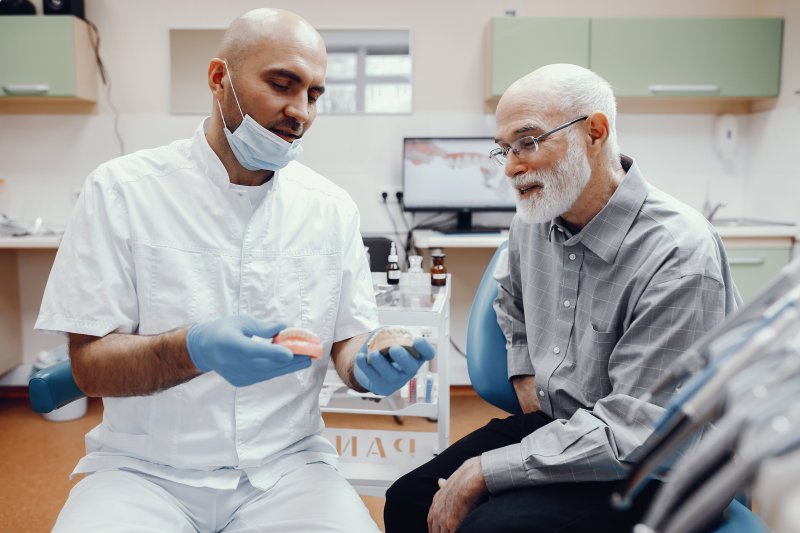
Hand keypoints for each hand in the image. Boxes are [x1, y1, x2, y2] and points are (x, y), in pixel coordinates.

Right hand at [186, 316, 310, 386]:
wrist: (204, 349)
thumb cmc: (224, 330)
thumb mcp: (241, 321)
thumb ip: (262, 327)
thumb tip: (283, 326)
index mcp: (232, 344)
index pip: (255, 350)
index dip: (273, 353)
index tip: (290, 353)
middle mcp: (235, 363)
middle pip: (267, 364)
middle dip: (291, 360)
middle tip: (311, 355)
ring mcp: (238, 375)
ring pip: (268, 372)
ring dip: (288, 367)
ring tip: (306, 360)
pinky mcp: (242, 381)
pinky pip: (263, 376)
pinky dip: (277, 370)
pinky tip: (290, 364)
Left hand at [354, 333, 434, 395]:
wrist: (372, 364)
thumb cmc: (385, 348)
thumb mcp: (390, 336)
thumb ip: (390, 332)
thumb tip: (383, 331)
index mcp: (416, 355)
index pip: (428, 353)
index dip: (425, 348)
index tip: (417, 340)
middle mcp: (409, 369)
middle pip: (410, 366)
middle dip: (402, 358)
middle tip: (394, 348)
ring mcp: (396, 379)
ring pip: (391, 375)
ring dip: (381, 364)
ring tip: (372, 354)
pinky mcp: (381, 386)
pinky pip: (373, 378)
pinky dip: (365, 367)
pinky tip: (360, 356)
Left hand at [427, 457, 486, 532]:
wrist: (468, 481)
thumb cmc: (462, 481)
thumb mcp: (448, 482)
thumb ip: (443, 485)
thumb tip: (440, 481)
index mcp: (435, 504)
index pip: (431, 521)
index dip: (435, 528)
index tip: (438, 531)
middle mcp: (436, 513)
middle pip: (434, 531)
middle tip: (447, 532)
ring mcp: (442, 520)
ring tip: (456, 531)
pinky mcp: (452, 525)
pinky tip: (461, 532)